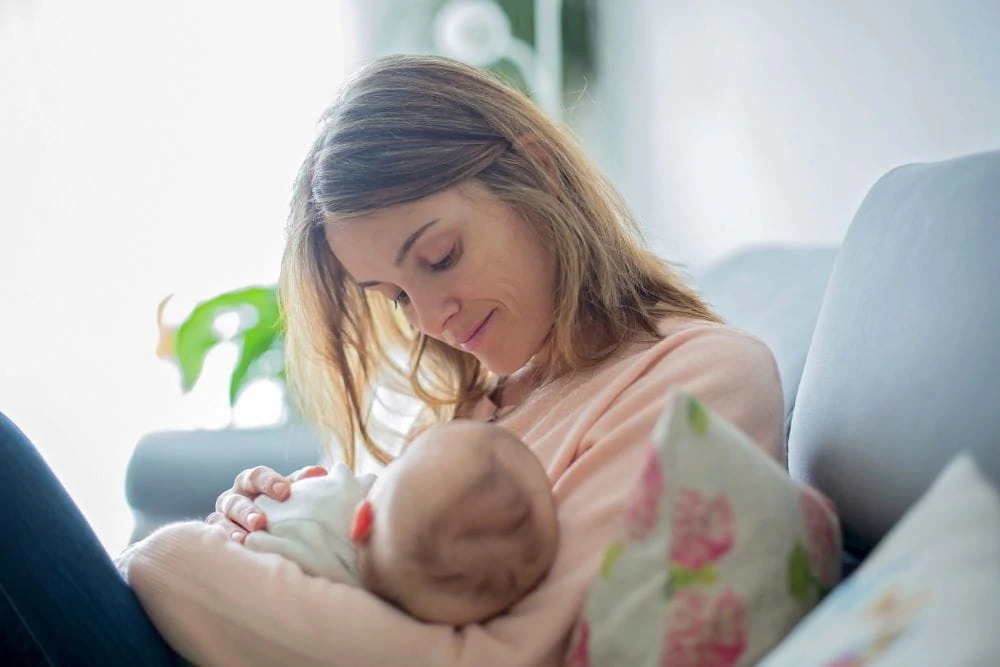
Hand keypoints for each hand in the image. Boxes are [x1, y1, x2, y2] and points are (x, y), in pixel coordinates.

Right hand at [206, 464, 327, 543]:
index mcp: (252, 482)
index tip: (284, 491)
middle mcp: (234, 498)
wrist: (279, 535)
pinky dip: (225, 543)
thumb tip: (319, 472)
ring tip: (244, 539)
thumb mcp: (294, 496)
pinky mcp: (218, 538)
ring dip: (232, 529)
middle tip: (260, 521)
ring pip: (220, 520)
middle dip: (247, 511)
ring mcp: (223, 519)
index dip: (268, 482)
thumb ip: (304, 483)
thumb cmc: (288, 509)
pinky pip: (217, 540)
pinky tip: (237, 551)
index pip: (256, 476)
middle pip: (235, 500)